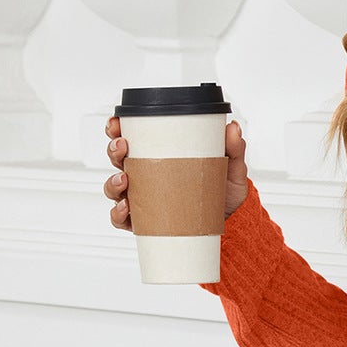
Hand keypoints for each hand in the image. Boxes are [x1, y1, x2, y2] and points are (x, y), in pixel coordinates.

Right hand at [103, 115, 248, 230]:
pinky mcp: (146, 222)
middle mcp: (147, 176)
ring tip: (124, 179)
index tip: (116, 123)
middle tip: (123, 146)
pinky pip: (123, 220)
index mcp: (159, 156)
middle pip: (117, 160)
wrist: (232, 222)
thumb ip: (233, 148)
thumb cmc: (224, 190)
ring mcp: (144, 199)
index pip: (131, 139)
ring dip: (113, 182)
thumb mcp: (230, 167)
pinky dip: (118, 214)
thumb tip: (233, 129)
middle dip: (113, 151)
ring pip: (115, 189)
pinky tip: (125, 209)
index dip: (117, 129)